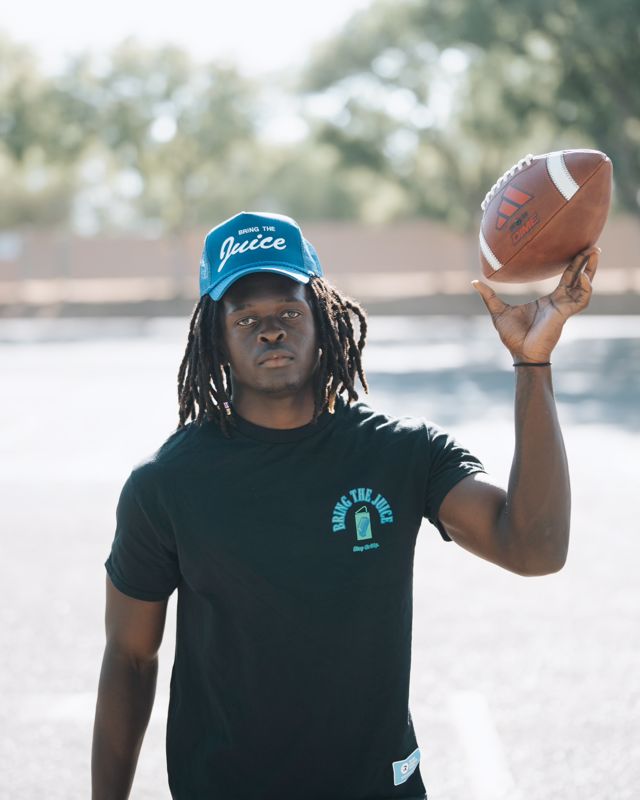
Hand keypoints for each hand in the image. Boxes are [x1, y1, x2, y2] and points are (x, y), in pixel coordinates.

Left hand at [471, 246, 599, 361]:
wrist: (519, 352)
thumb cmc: (512, 336)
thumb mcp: (498, 311)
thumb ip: (489, 296)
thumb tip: (475, 282)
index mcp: (549, 299)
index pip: (566, 277)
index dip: (574, 264)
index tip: (578, 249)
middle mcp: (560, 301)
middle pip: (579, 277)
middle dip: (586, 262)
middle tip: (592, 246)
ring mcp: (563, 307)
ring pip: (584, 286)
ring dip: (590, 271)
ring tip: (594, 254)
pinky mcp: (564, 314)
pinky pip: (580, 300)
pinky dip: (584, 289)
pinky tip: (583, 277)